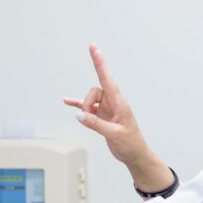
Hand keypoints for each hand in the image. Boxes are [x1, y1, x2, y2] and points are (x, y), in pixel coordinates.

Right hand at [63, 43, 150, 165]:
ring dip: (84, 108)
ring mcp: (106, 108)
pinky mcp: (101, 116)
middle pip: (94, 91)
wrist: (135, 155)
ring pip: (89, 99)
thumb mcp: (114, 134)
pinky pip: (86, 107)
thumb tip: (79, 115)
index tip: (93, 47)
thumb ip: (96, 124)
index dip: (99, 62)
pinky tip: (67, 102)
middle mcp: (113, 102)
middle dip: (87, 102)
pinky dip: (77, 105)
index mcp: (119, 102)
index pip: (107, 78)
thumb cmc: (130, 144)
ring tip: (87, 120)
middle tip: (89, 118)